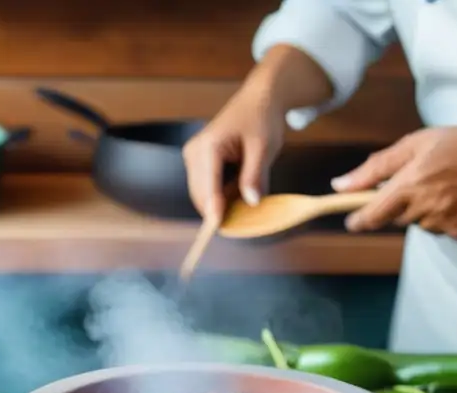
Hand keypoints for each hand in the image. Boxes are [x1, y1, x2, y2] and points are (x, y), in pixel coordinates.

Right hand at [182, 83, 285, 223]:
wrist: (257, 99)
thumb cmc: (261, 119)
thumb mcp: (264, 147)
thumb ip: (255, 176)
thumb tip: (251, 202)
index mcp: (209, 146)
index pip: (209, 185)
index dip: (214, 209)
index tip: (218, 228)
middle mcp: (194, 151)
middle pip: (200, 194)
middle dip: (219, 209)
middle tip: (245, 220)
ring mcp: (192, 156)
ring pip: (201, 194)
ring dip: (221, 202)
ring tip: (245, 193)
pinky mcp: (196, 161)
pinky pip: (205, 187)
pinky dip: (220, 195)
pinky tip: (238, 187)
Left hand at [334, 126, 456, 238]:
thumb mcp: (415, 144)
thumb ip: (375, 167)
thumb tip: (340, 185)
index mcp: (408, 185)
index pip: (371, 216)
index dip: (358, 220)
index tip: (352, 220)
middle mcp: (423, 208)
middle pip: (395, 218)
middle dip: (400, 204)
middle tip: (422, 181)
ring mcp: (442, 222)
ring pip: (418, 224)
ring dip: (422, 210)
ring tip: (444, 185)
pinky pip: (440, 229)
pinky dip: (443, 216)